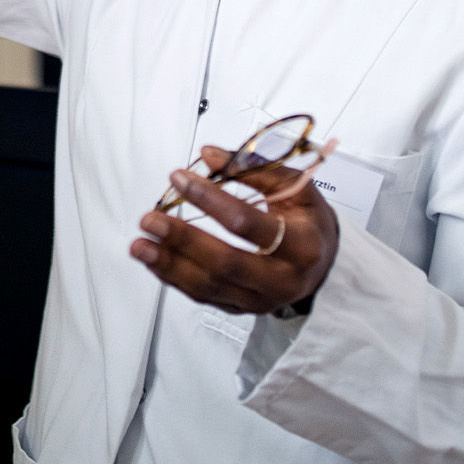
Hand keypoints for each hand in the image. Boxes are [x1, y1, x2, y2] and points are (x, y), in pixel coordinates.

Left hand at [130, 145, 339, 314]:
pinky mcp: (243, 309)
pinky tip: (155, 260)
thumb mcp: (296, 186)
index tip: (180, 178)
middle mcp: (282, 279)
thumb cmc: (307, 220)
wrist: (323, 264)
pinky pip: (204, 297)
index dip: (210, 199)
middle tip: (150, 218)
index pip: (247, 223)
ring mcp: (261, 300)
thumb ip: (253, 167)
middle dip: (183, 239)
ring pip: (210, 286)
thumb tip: (208, 155)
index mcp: (301, 245)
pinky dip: (175, 278)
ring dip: (169, 264)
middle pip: (225, 262)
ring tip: (140, 243)